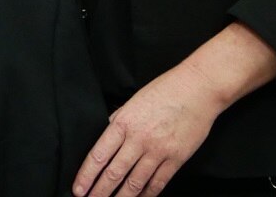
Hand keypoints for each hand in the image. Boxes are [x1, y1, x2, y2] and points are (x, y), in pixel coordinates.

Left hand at [73, 63, 223, 196]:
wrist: (197, 89)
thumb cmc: (164, 91)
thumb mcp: (132, 101)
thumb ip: (119, 120)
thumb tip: (107, 134)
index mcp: (123, 123)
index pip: (98, 155)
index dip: (86, 175)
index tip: (78, 188)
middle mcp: (138, 139)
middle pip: (114, 173)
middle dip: (99, 191)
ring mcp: (158, 151)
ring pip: (135, 182)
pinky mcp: (176, 158)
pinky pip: (158, 182)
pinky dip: (147, 195)